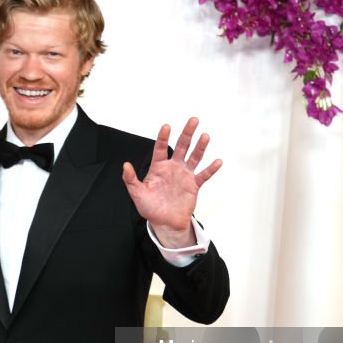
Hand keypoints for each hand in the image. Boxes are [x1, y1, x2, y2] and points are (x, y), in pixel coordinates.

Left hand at [122, 118, 221, 246]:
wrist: (164, 222)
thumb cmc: (150, 208)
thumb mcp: (137, 193)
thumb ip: (130, 179)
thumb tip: (126, 165)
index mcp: (158, 167)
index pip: (160, 148)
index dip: (163, 137)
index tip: (166, 126)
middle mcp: (173, 168)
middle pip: (181, 146)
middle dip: (187, 133)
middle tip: (193, 120)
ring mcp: (184, 175)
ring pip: (194, 157)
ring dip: (200, 147)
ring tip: (205, 136)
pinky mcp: (193, 185)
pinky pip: (203, 175)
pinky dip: (211, 169)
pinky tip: (217, 161)